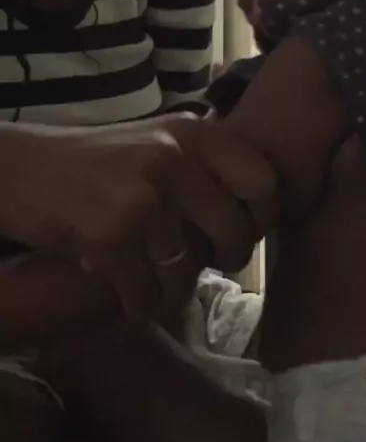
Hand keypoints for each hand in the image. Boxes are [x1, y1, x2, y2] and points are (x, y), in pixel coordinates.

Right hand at [4, 117, 276, 319]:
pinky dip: (142, 306)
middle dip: (228, 257)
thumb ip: (205, 162)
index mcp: (192, 135)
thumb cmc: (96, 161)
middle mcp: (174, 162)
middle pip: (235, 231)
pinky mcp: (110, 240)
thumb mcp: (158, 140)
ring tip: (161, 283)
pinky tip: (133, 297)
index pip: (264, 180)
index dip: (264, 214)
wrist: (24, 171)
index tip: (248, 228)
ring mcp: (143, 202)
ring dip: (176, 289)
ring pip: (188, 271)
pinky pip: (148, 296)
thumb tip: (264, 200)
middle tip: (212, 261)